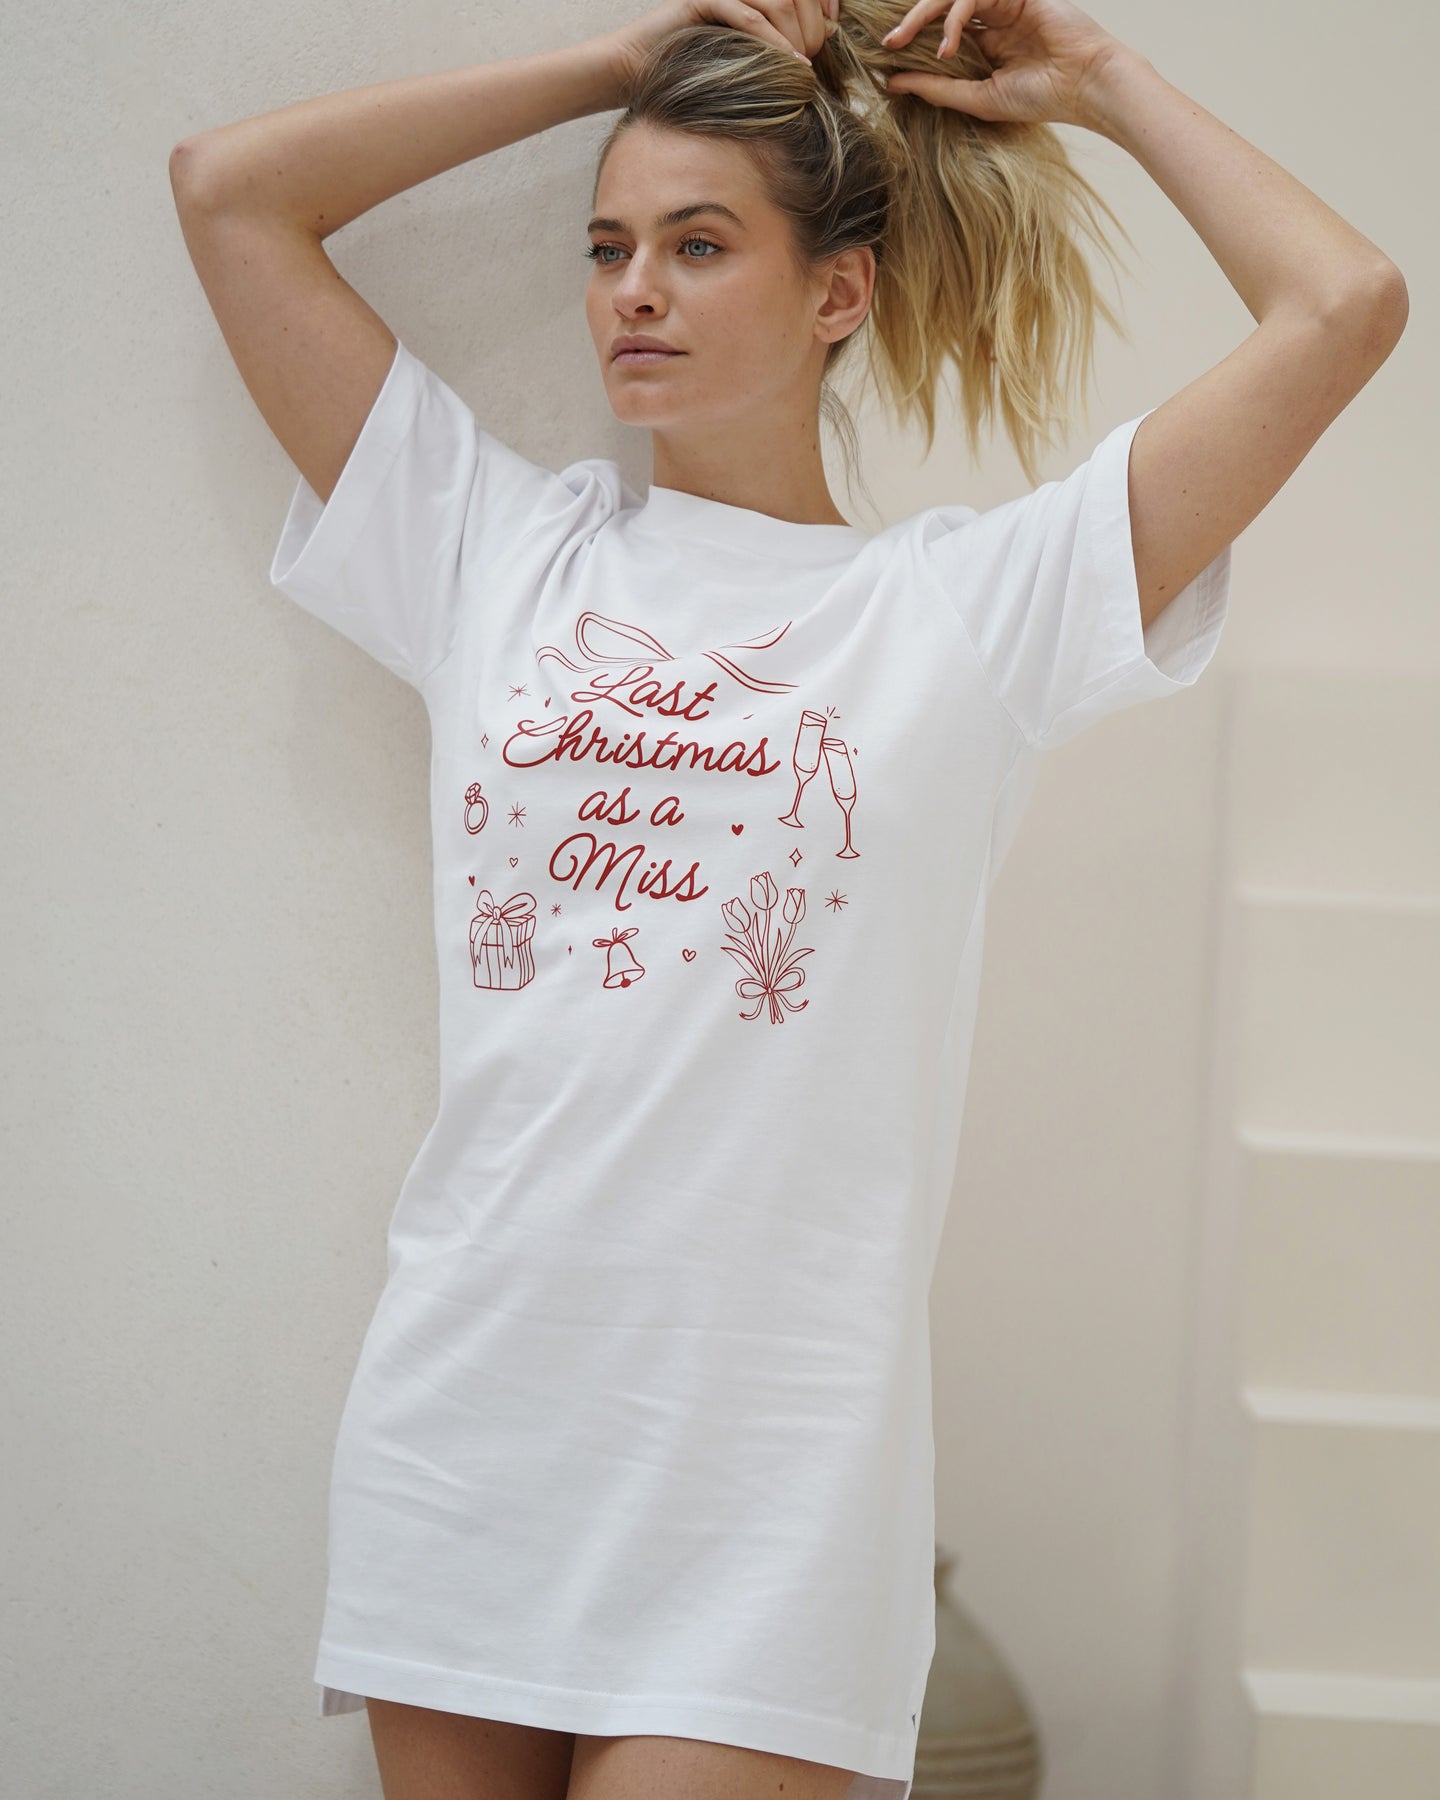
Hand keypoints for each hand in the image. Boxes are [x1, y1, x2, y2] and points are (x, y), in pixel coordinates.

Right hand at [607, 0, 838, 99]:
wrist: (633, 69)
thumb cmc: (691, 68)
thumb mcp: (744, 52)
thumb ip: (778, 38)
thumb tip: (824, 38)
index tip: (833, 23)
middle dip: (812, 21)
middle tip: (813, 56)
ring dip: (797, 33)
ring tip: (802, 64)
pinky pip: (749, 15)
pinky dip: (774, 41)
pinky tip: (790, 62)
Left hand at [880, 0, 1125, 129]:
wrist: (1086, 85)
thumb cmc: (1042, 97)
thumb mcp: (980, 98)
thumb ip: (938, 89)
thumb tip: (893, 82)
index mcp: (985, 45)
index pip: (940, 34)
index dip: (914, 43)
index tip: (887, 61)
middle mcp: (992, 21)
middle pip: (940, 10)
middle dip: (910, 23)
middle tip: (888, 44)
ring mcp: (1003, 4)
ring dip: (922, 16)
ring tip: (903, 41)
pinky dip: (953, 18)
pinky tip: (947, 47)